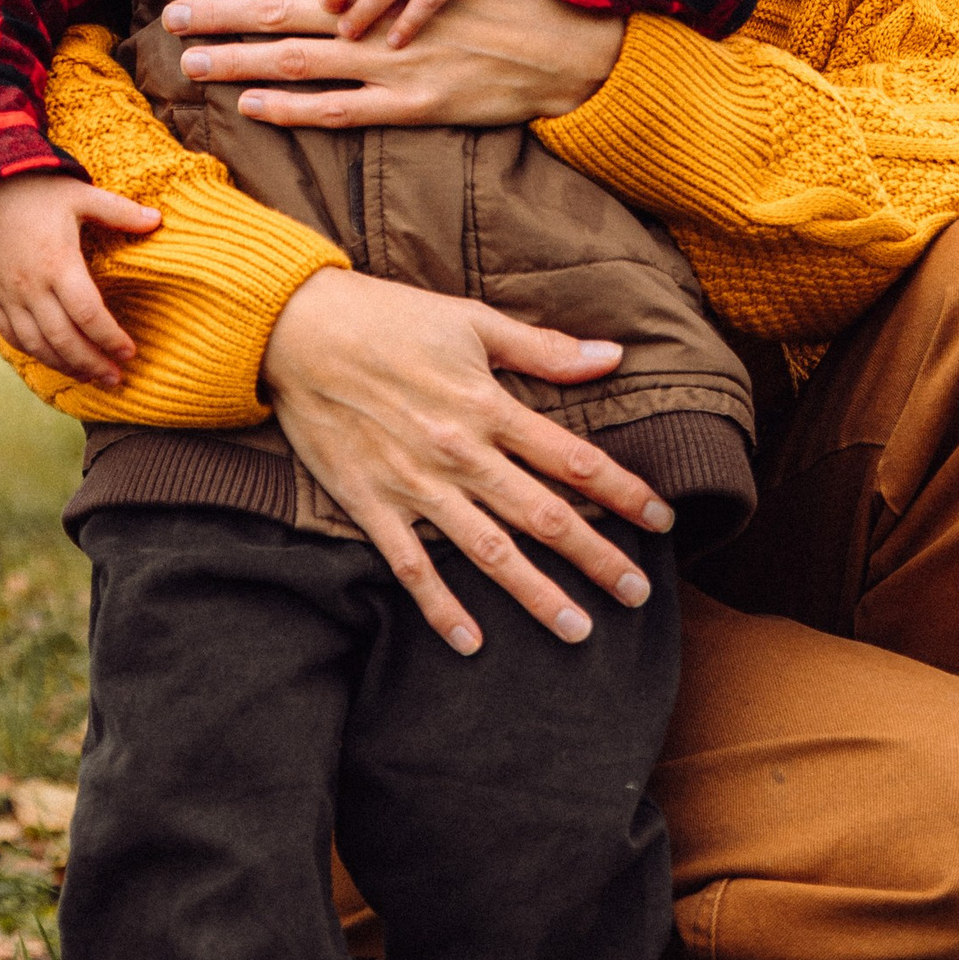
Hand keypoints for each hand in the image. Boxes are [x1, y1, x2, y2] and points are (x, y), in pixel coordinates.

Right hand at [0, 171, 161, 387]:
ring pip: (37, 344)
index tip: (130, 352)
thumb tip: (158, 220)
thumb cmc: (34, 190)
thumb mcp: (79, 194)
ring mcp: (8, 295)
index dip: (110, 338)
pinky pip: (12, 336)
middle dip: (92, 363)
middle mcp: (31, 286)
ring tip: (91, 377)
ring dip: (65, 365)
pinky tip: (55, 359)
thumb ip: (119, 211)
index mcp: (57, 262)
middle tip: (116, 378)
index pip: (88, 313)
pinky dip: (35, 353)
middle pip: (64, 338)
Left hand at [166, 0, 622, 130]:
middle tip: (171, 15)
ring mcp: (394, 62)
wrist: (566, 42)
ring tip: (191, 61)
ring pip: (300, 58)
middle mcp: (378, 15)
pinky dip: (294, 106)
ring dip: (241, 59)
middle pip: (280, 8)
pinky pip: (342, 109)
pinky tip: (253, 104)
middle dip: (220, 11)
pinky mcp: (415, 104)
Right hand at [260, 269, 673, 652]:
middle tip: (638, 595)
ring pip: (489, 553)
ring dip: (536, 595)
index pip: (574, 459)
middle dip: (597, 559)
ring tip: (578, 631)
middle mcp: (459, 453)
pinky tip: (472, 641)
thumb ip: (544, 348)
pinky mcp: (370, 504)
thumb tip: (613, 356)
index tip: (663, 521)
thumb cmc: (388, 318)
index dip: (624, 492)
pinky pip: (411, 568)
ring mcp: (414, 485)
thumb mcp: (471, 321)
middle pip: (544, 517)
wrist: (295, 330)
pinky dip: (441, 607)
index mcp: (488, 406)